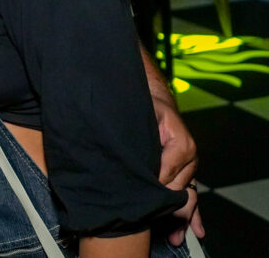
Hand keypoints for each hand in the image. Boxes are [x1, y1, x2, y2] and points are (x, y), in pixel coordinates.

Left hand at [153, 98, 203, 243]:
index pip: (168, 174)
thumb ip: (146, 137)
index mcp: (182, 145)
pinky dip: (192, 213)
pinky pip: (189, 194)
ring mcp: (188, 166)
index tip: (140, 196)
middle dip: (168, 208)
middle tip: (158, 223)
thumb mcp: (147, 115)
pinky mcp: (183, 171)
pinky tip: (194, 229)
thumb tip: (143, 166)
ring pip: (185, 196)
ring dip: (181, 217)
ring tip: (176, 235)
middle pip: (178, 189)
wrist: (154, 99)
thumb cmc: (148, 105)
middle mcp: (188, 158)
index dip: (154, 186)